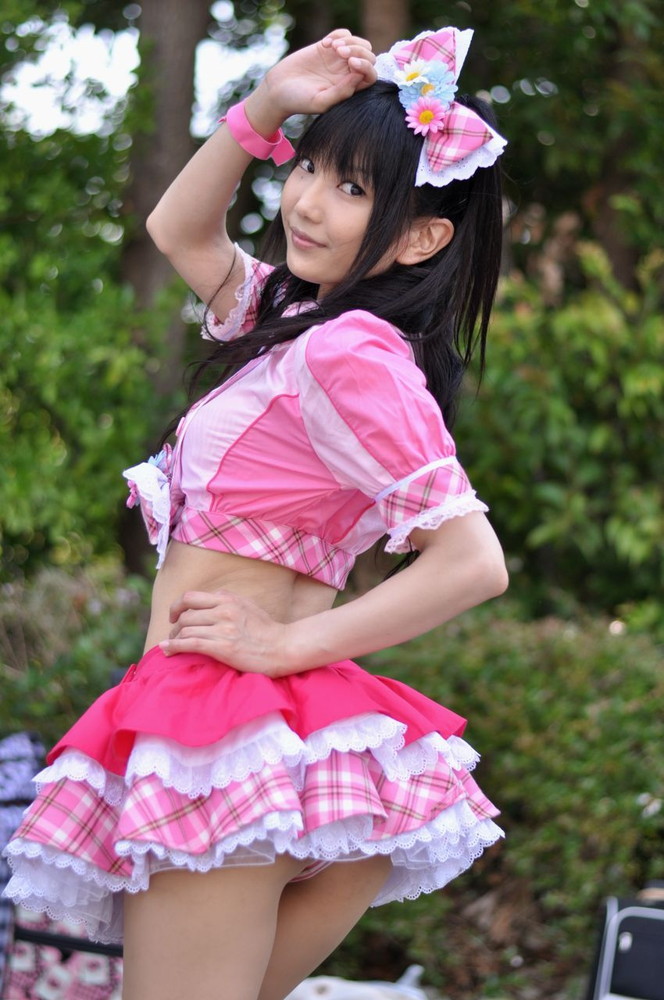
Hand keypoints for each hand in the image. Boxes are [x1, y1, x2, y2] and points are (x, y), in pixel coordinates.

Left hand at [160, 589, 290, 676]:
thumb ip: (228, 602)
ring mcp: (222, 628)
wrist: (283, 647)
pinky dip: (174, 646)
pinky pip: (190, 643)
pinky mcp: (222, 647)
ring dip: (174, 637)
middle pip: (186, 614)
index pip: (192, 597)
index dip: (177, 606)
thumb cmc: (267, 630)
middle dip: (175, 625)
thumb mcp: (248, 606)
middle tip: (174, 633)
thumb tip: (211, 600)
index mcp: (228, 599)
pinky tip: (168, 650)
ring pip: (185, 628)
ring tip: (171, 644)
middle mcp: (223, 610)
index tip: (174, 615)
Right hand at [248, 29, 376, 124]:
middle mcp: (346, 74)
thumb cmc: (298, 101)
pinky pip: (343, 34)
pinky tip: (325, 43)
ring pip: (358, 43)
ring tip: (333, 47)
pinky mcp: (326, 47)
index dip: (366, 67)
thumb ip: (342, 92)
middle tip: (340, 53)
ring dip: (350, 41)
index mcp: (349, 89)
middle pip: (368, 57)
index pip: (370, 76)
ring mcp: (337, 59)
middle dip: (359, 51)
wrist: (278, 89)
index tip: (351, 64)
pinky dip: (338, 34)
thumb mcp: (320, 102)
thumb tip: (359, 75)